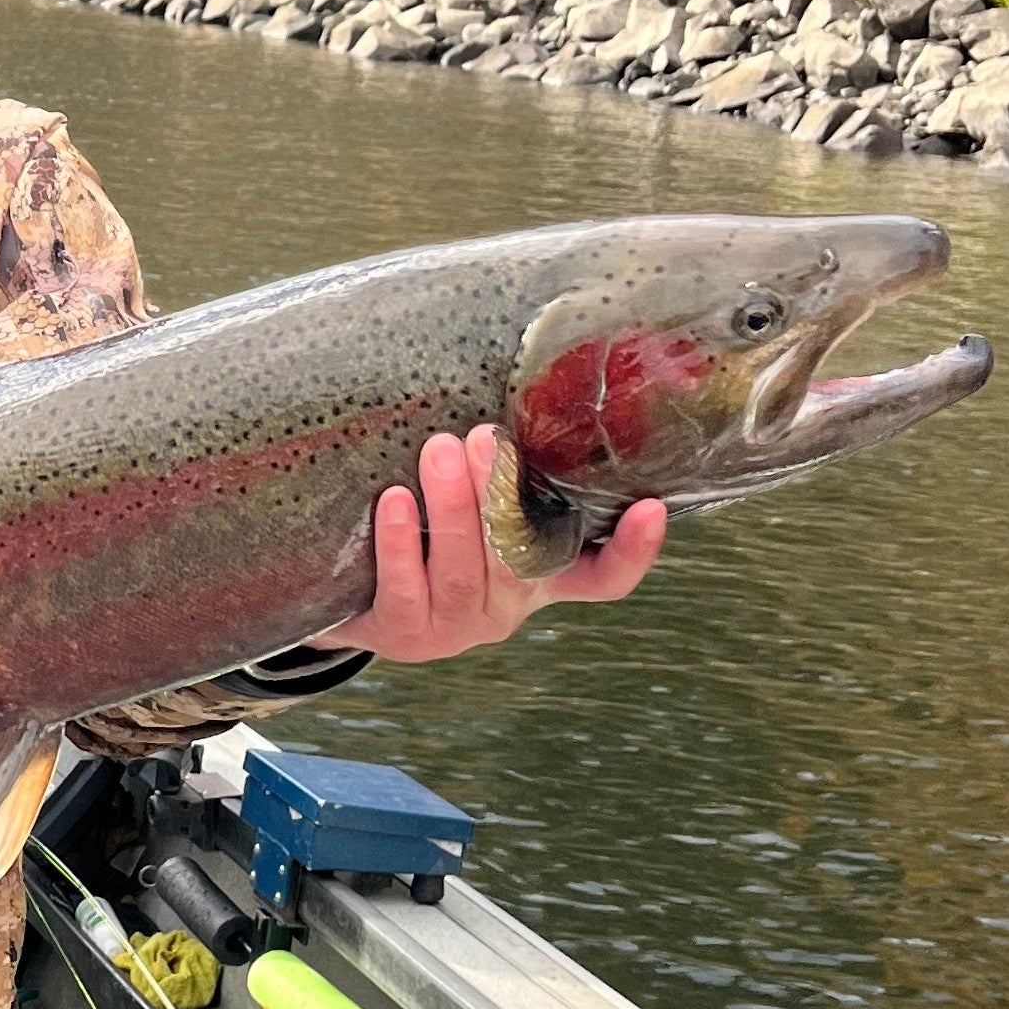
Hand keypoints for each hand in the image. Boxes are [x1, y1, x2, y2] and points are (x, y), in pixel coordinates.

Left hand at [315, 426, 666, 666]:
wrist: (358, 595)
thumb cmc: (427, 530)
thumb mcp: (474, 507)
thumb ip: (499, 471)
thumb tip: (511, 377)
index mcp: (538, 573)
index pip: (603, 578)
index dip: (632, 551)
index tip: (650, 507)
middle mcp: (507, 605)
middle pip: (519, 558)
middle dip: (501, 495)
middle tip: (482, 437)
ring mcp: (457, 625)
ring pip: (464, 573)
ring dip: (453, 509)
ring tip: (438, 450)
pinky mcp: (404, 632)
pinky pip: (406, 590)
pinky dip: (400, 543)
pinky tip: (394, 499)